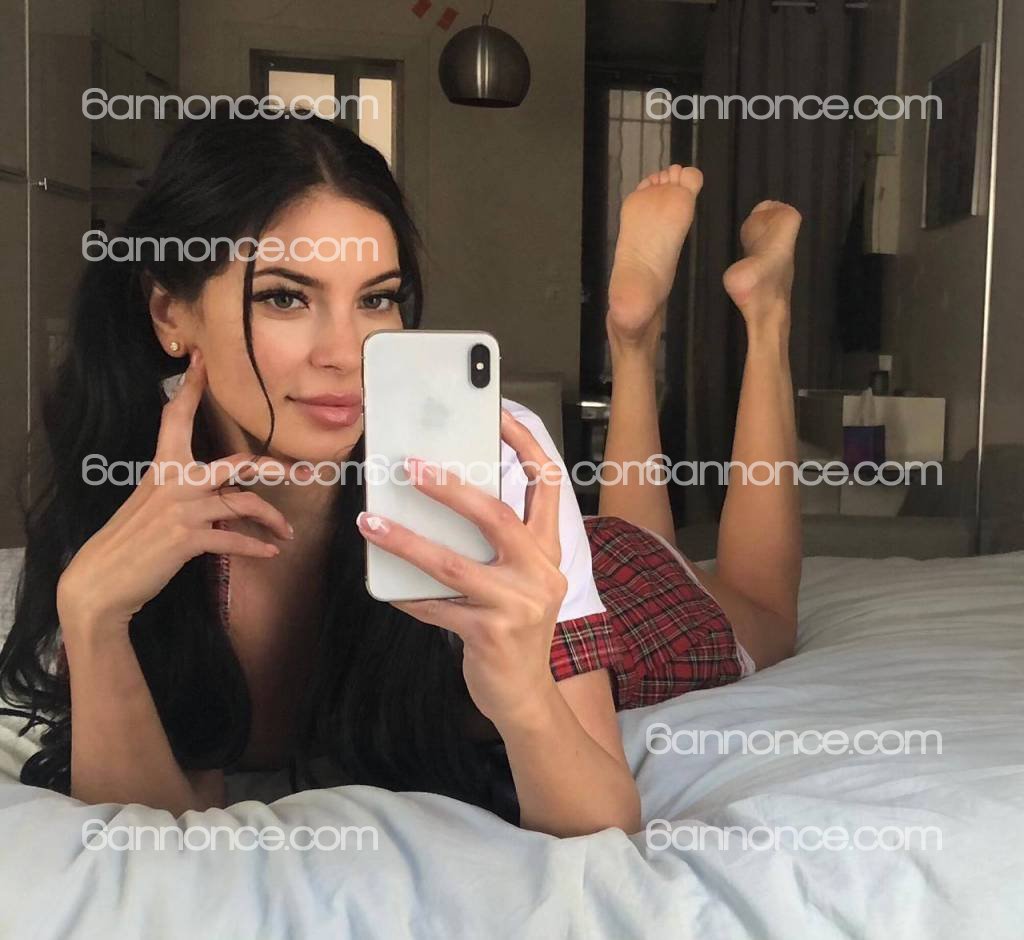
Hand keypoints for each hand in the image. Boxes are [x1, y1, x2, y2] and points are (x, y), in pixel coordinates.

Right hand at [56, 348, 301, 635]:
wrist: (102, 579)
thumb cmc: (129, 542)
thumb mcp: (151, 504)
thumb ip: (181, 489)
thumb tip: (216, 489)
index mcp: (163, 467)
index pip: (176, 418)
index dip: (190, 388)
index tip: (202, 360)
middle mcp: (175, 482)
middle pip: (236, 465)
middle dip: (272, 468)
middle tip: (301, 474)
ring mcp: (183, 509)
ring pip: (244, 504)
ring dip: (272, 520)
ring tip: (286, 533)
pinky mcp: (187, 538)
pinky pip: (233, 539)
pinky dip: (256, 547)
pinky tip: (271, 552)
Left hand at [356, 409, 568, 730]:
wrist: (526, 699)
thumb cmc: (515, 629)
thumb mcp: (518, 581)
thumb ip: (496, 545)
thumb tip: (437, 502)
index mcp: (549, 551)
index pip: (548, 484)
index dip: (524, 445)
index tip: (496, 414)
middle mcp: (541, 572)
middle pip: (496, 516)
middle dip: (449, 487)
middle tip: (408, 465)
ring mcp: (518, 606)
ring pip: (454, 564)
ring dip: (406, 541)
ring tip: (370, 523)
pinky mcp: (491, 636)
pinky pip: (436, 608)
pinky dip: (407, 595)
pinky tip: (385, 586)